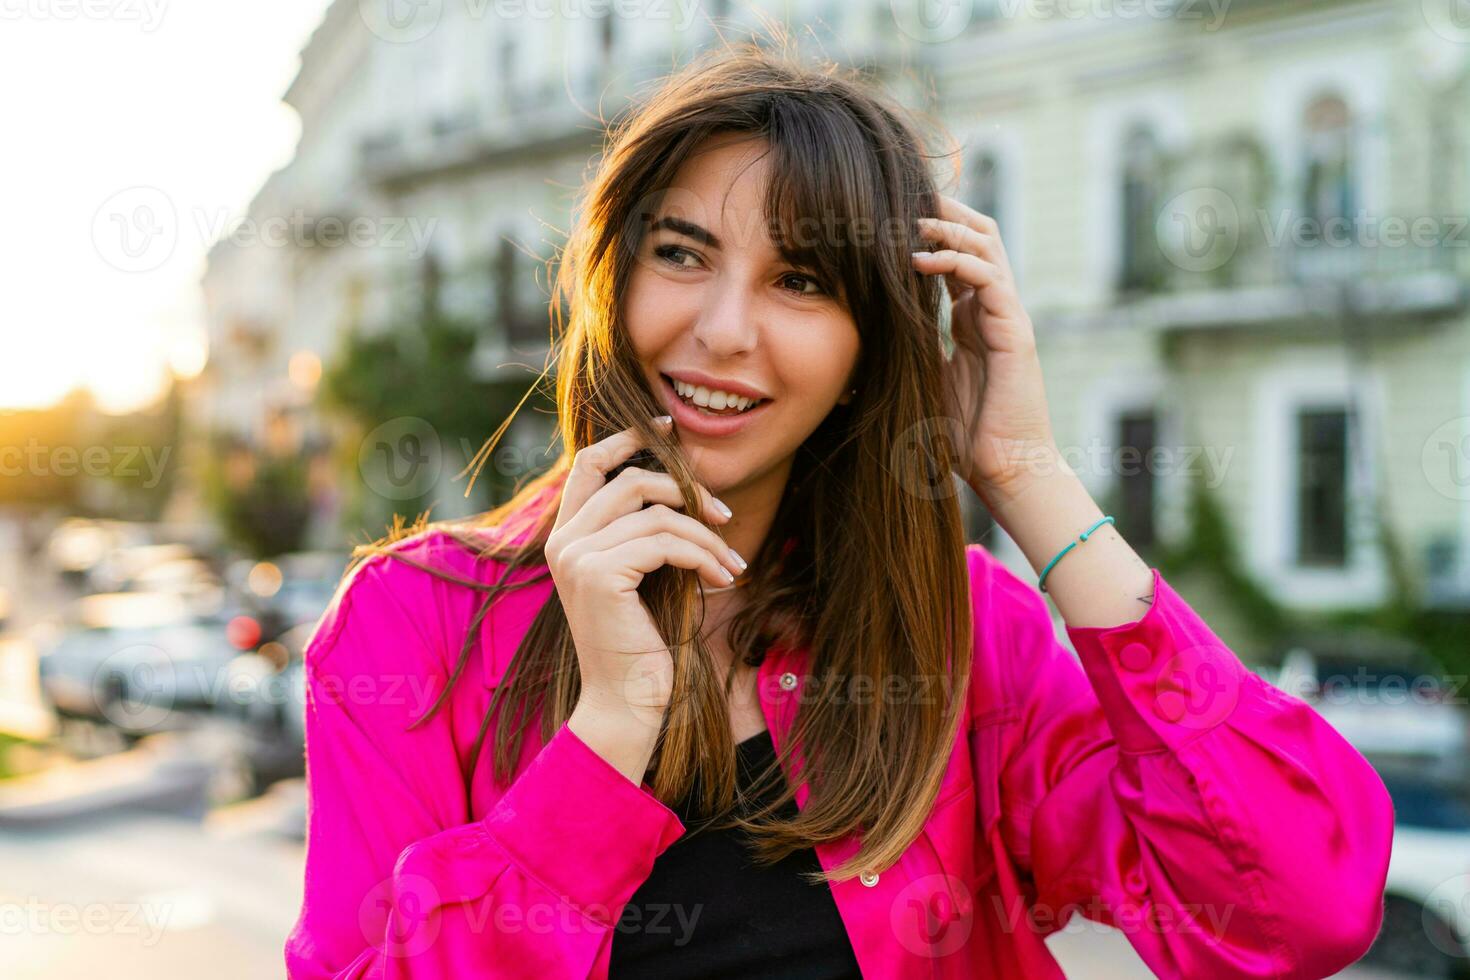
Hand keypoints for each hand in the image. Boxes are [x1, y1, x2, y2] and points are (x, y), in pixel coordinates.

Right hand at [545, 418, 742, 779]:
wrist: (627, 702)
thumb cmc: (640, 642)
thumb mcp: (641, 574)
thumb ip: (643, 530)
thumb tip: (682, 482)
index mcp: (565, 537)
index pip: (587, 463)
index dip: (628, 438)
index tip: (669, 428)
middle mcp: (563, 542)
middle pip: (631, 479)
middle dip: (687, 491)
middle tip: (725, 517)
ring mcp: (577, 557)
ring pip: (657, 513)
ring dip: (706, 536)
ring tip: (731, 564)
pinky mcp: (601, 575)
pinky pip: (666, 542)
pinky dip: (704, 556)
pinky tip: (722, 580)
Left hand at [911, 194, 1061, 510]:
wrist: (1006, 471)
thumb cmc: (965, 435)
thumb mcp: (922, 380)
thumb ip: (906, 350)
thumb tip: (862, 334)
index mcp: (974, 317)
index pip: (956, 254)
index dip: (928, 230)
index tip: (886, 216)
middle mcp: (994, 308)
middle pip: (979, 234)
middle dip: (943, 211)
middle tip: (903, 197)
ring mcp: (1008, 316)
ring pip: (986, 245)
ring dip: (947, 226)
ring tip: (909, 218)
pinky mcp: (1016, 331)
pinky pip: (989, 278)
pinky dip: (956, 261)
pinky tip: (920, 259)